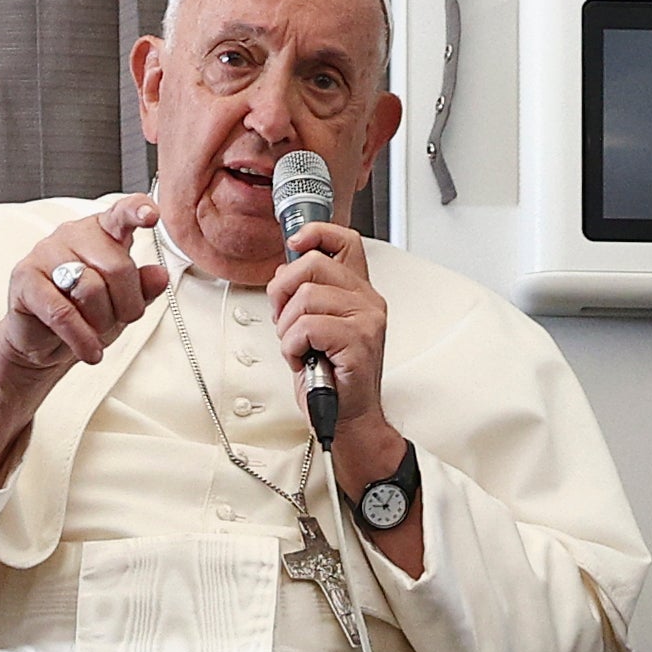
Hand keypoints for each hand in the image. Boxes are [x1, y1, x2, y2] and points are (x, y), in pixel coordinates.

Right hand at [0, 197, 166, 508]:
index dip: (132, 211)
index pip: (116, 215)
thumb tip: (160, 275)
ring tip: (96, 344)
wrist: (23, 368)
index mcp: (88, 240)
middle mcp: (62, 243)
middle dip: (124, 302)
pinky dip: (81, 335)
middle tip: (117, 326)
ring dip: (103, 321)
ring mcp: (37, 265)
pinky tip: (89, 356)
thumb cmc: (72, 334)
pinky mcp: (19, 293)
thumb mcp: (114, 318)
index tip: (150, 215)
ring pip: (89, 282)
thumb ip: (136, 294)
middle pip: (113, 262)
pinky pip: (61, 308)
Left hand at [266, 221, 392, 478]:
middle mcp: (368, 301)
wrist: (347, 419)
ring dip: (288, 327)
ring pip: (306, 296)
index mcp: (359, 292)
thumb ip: (306, 295)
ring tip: (298, 348)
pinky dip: (293, 346)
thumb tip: (283, 272)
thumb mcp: (315, 327)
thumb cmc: (331, 377)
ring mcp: (367, 320)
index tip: (294, 243)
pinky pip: (307, 326)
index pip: (345, 240)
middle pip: (314, 263)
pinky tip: (303, 360)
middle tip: (284, 320)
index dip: (316, 233)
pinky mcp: (358, 341)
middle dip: (283, 290)